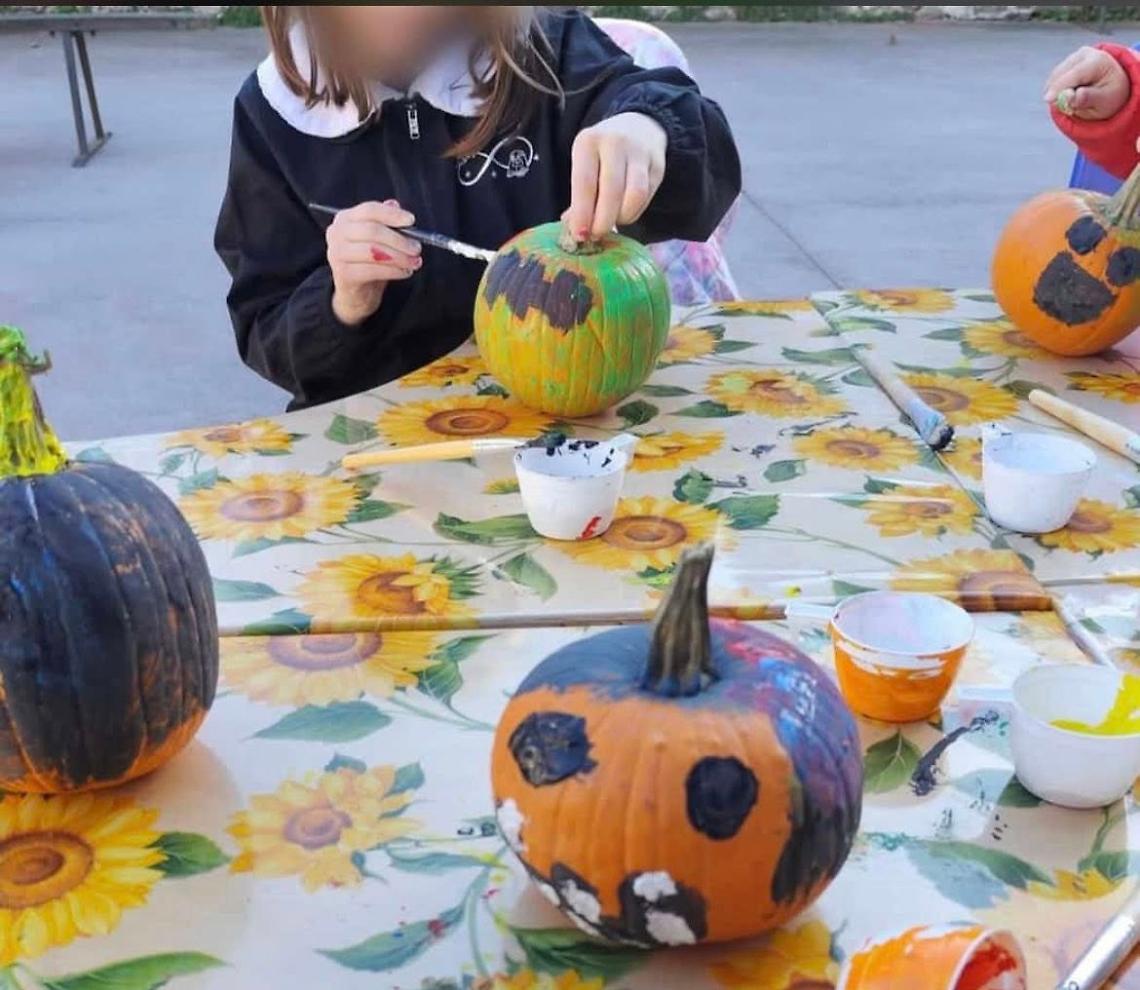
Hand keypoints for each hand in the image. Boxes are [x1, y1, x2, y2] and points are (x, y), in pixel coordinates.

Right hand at [327, 200, 421, 325]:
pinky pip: (373, 270)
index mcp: (345, 218)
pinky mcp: (343, 273)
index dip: (391, 214)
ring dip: (399, 257)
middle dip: (399, 240)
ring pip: (373, 251)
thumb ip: (385, 221)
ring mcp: (337, 253)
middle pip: (372, 230)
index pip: (369, 210)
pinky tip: (405, 272)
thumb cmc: (369, 261)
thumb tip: (395, 205)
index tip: (411, 221)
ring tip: (414, 262)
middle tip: (416, 248)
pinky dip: (393, 271)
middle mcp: (336, 233)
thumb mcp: (378, 239)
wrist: (355, 293)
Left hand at [564, 112, 667, 241]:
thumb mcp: (584, 165)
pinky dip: (635, 212)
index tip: (580, 235)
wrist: (637, 129)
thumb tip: (575, 229)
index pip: (585, 182)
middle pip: (611, 190)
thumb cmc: (601, 156)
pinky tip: (625, 213)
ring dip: (622, 217)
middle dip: (603, 221)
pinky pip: (647, 197)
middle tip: (596, 235)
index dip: (583, 213)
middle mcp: (615, 143)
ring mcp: (639, 153)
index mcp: (588, 142)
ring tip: (613, 221)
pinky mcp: (657, 165)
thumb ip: (579, 197)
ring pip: (634, 195)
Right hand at [1044, 46, 1129, 119]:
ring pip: (1054, 78)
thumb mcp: (1104, 102)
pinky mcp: (1065, 63)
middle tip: (1066, 108)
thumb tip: (1070, 97)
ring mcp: (1073, 56)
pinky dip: (1056, 91)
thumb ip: (1087, 99)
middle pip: (1061, 75)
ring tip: (1074, 100)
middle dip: (1058, 93)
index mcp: (1099, 61)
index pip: (1075, 74)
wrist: (1113, 84)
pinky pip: (1053, 80)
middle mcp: (1085, 54)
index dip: (1060, 86)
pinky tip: (1069, 95)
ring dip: (1057, 93)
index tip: (1048, 100)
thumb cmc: (1110, 95)